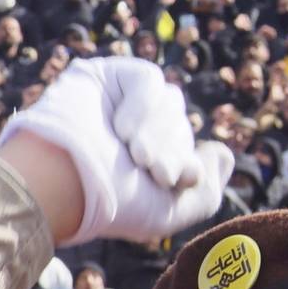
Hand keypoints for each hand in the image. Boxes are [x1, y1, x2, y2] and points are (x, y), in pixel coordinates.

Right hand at [0, 57, 235, 245]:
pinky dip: (142, 105)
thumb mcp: (171, 211)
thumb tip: (224, 153)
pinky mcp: (102, 77)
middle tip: (151, 171)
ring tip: (137, 156)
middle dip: (171, 149)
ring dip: (158, 132)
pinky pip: (148, 79)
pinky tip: (122, 130)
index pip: (185, 149)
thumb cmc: (111, 204)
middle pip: (180, 123)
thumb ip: (209, 190)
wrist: (63, 184)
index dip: (187, 162)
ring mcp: (116, 103)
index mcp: (142, 163)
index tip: (178, 180)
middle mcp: (130, 133)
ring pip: (170, 101)